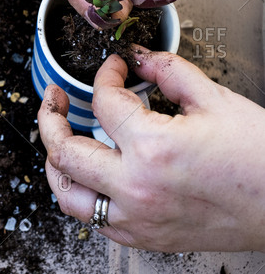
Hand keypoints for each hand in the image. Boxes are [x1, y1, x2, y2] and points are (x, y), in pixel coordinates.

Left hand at [38, 46, 264, 251]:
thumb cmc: (260, 159)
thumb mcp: (215, 101)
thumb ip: (168, 72)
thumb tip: (138, 58)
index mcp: (153, 148)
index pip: (104, 102)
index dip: (104, 76)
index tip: (113, 69)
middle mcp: (135, 187)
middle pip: (63, 151)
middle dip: (50, 117)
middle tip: (54, 100)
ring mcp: (136, 217)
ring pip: (66, 194)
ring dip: (55, 163)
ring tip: (59, 140)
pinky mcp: (143, 236)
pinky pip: (92, 219)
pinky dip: (82, 194)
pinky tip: (87, 176)